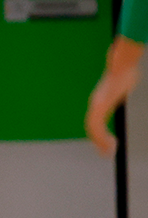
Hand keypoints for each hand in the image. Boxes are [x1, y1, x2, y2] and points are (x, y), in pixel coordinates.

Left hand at [85, 36, 143, 155]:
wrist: (122, 64)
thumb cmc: (125, 71)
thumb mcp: (123, 85)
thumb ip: (121, 90)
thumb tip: (125, 86)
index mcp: (99, 100)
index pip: (95, 120)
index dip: (98, 133)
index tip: (107, 142)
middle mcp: (95, 103)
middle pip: (92, 127)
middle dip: (98, 141)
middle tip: (106, 153)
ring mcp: (96, 105)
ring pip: (93, 129)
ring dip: (100, 142)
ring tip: (110, 151)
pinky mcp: (99, 106)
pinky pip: (97, 127)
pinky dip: (102, 138)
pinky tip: (111, 144)